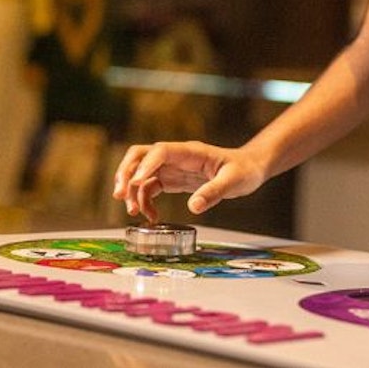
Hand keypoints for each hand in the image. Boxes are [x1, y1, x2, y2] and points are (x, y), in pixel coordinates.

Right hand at [111, 140, 267, 222]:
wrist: (249, 168)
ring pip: (141, 173)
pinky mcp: (172, 179)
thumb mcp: (234, 182)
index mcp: (191, 152)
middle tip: (119, 195)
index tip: (136, 183)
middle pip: (140, 156)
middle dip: (126, 173)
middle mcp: (177, 157)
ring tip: (133, 212)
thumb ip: (214, 192)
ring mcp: (172, 167)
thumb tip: (194, 207)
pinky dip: (144, 201)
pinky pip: (150, 187)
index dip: (145, 165)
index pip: (160, 151)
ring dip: (131, 190)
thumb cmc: (243, 170)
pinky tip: (150, 216)